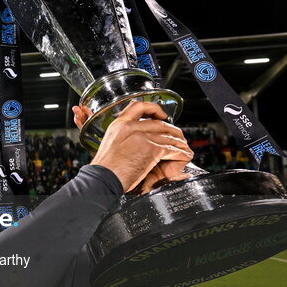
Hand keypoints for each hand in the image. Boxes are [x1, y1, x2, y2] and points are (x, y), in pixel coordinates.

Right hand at [74, 102, 193, 192]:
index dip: (154, 108)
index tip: (162, 116)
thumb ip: (123, 139)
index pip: (138, 106)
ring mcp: (141, 136)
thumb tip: (136, 143)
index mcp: (119, 124)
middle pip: (159, 123)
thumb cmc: (105, 169)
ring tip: (183, 149)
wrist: (102, 179)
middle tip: (178, 138)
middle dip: (172, 131)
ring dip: (179, 143)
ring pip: (168, 136)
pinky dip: (180, 153)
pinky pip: (172, 148)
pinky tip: (183, 157)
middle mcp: (130, 126)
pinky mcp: (151, 149)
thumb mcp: (110, 146)